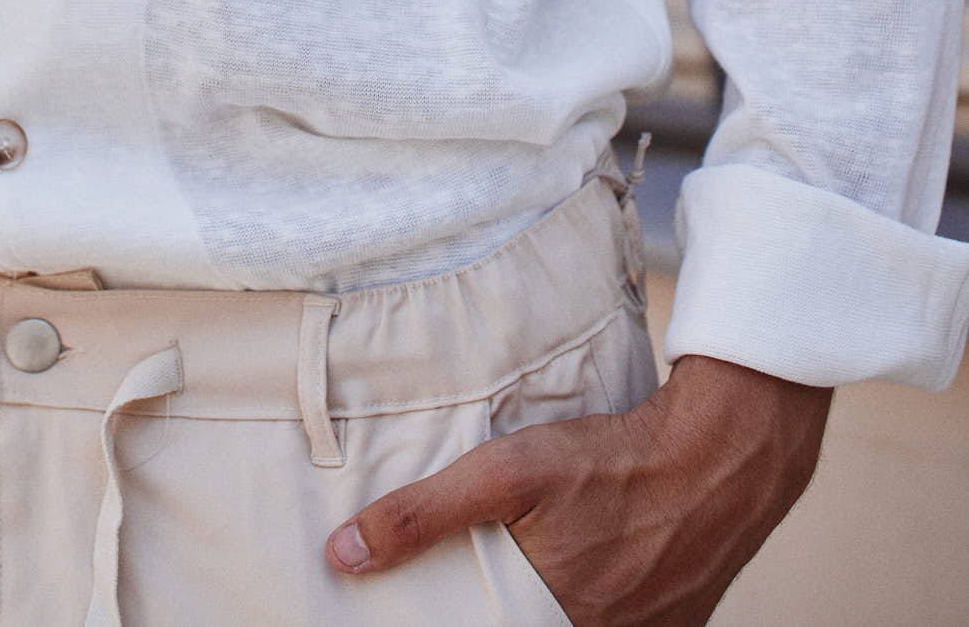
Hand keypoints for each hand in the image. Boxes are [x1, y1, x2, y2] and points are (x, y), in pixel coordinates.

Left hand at [325, 354, 830, 624]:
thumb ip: (423, 516)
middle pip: (530, 626)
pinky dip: (595, 599)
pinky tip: (589, 562)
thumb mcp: (506, 475)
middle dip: (502, 605)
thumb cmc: (612, 462)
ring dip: (547, 603)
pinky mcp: (676, 620)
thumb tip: (343, 554)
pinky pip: (621, 619)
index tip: (433, 600)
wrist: (722, 454)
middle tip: (489, 571)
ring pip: (575, 621)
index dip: (454, 615)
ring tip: (534, 564)